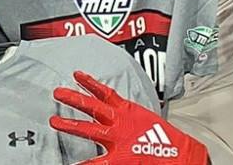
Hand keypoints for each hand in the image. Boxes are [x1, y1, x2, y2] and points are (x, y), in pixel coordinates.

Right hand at [51, 71, 210, 164]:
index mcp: (117, 157)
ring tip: (58, 92)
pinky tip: (80, 76)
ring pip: (95, 106)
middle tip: (52, 122)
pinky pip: (107, 93)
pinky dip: (92, 84)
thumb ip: (111, 162)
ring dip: (75, 98)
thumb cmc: (156, 163)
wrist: (180, 155)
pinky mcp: (128, 107)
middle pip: (87, 129)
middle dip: (69, 126)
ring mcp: (122, 119)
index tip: (67, 164)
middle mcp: (117, 135)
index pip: (92, 164)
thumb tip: (97, 161)